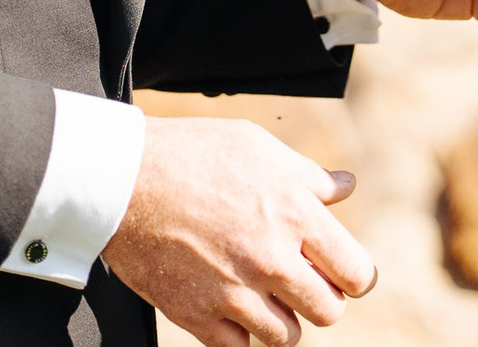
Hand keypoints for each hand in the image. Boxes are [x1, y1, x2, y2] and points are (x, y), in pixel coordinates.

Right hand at [98, 117, 374, 346]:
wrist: (122, 179)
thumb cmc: (192, 154)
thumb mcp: (259, 148)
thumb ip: (310, 176)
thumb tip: (346, 187)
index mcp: (296, 214)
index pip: (355, 273)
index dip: (355, 276)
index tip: (344, 275)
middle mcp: (271, 260)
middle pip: (327, 312)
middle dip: (321, 299)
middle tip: (304, 284)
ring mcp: (234, 293)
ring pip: (286, 337)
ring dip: (283, 319)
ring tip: (267, 296)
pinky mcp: (197, 316)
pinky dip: (241, 334)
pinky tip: (233, 309)